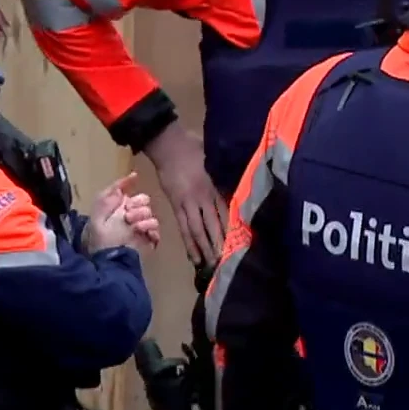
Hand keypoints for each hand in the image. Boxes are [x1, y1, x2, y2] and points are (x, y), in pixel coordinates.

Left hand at [82, 173, 161, 252]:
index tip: (126, 204)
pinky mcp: (148, 240)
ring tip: (134, 227)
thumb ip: (112, 192)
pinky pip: (157, 231)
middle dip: (138, 208)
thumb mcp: (100, 211)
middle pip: (146, 202)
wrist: (108, 260)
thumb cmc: (101, 237)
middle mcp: (132, 215)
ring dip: (144, 220)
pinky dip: (152, 231)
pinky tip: (144, 233)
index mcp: (121, 207)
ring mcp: (141, 228)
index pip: (136, 195)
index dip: (133, 198)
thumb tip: (133, 175)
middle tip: (128, 217)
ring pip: (152, 215)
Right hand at [143, 121, 227, 265]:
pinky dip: (189, 243)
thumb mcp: (215, 158)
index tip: (242, 243)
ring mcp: (187, 204)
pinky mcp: (175, 206)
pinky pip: (183, 228)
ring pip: (197, 231)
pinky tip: (193, 256)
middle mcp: (202, 198)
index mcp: (213, 185)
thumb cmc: (193, 146)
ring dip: (204, 249)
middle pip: (213, 225)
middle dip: (220, 244)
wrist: (167, 144)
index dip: (233, 228)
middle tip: (228, 263)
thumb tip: (241, 180)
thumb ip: (225, 172)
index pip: (226, 212)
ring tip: (211, 265)